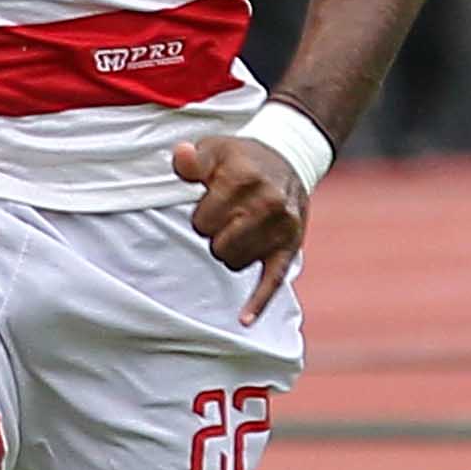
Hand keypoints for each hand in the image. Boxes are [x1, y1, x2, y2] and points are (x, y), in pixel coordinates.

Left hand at [172, 129, 310, 317]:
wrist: (290, 160)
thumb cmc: (241, 159)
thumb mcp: (215, 149)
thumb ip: (192, 159)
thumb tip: (180, 156)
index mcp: (244, 178)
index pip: (202, 221)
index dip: (200, 215)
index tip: (210, 203)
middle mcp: (267, 203)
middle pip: (216, 244)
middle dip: (214, 233)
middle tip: (225, 215)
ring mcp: (281, 227)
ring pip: (234, 263)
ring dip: (229, 251)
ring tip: (238, 228)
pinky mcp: (290, 247)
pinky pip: (272, 281)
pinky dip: (258, 302)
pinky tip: (244, 320)